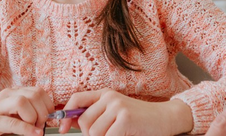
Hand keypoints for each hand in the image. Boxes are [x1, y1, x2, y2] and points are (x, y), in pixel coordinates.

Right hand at [0, 86, 53, 135]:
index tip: (50, 117)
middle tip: (43, 124)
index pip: (38, 91)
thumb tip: (45, 118)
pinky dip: (26, 129)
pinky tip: (34, 134)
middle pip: (34, 94)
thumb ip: (24, 112)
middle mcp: (7, 96)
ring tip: (36, 128)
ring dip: (34, 116)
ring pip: (23, 102)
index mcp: (14, 93)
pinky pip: (12, 122)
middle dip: (44, 110)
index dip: (48, 104)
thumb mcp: (9, 112)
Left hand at [58, 88, 192, 135]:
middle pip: (84, 122)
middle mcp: (109, 97)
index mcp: (105, 93)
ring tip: (117, 134)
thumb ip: (96, 114)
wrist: (163, 118)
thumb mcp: (114, 112)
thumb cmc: (137, 119)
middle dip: (90, 135)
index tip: (63, 129)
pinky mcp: (125, 119)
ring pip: (94, 133)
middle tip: (106, 135)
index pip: (76, 99)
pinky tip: (124, 135)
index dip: (66, 115)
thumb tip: (71, 123)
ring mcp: (118, 106)